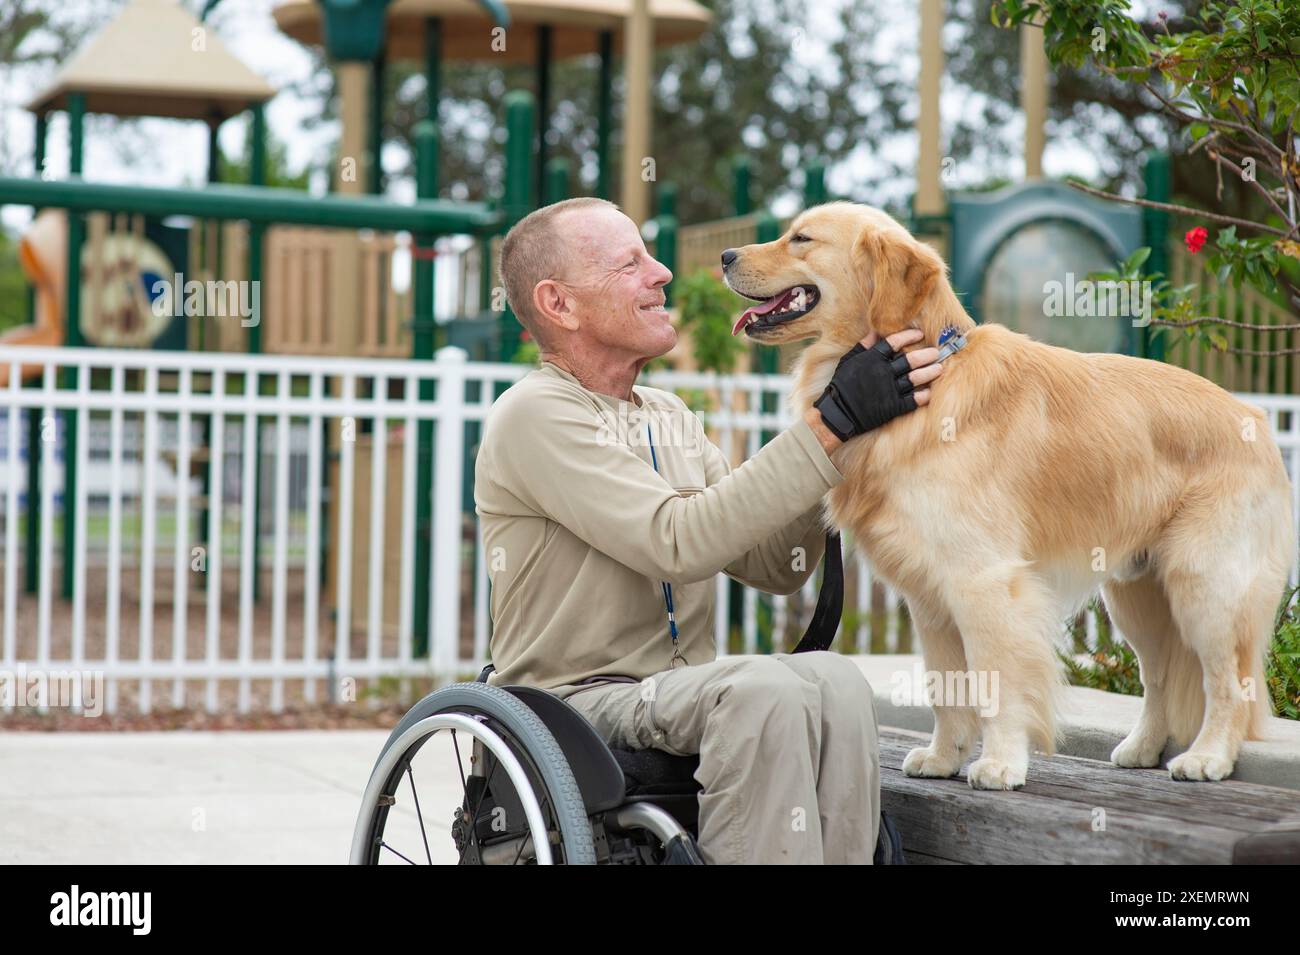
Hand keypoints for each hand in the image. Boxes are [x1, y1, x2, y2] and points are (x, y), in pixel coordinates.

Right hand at [813, 328, 942, 442]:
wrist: (838, 413)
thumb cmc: (841, 384)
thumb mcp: (848, 361)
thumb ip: (863, 346)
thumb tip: (876, 331)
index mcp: (872, 359)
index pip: (894, 343)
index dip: (908, 336)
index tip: (919, 334)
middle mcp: (883, 373)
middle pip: (909, 360)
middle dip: (926, 355)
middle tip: (936, 352)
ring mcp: (889, 390)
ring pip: (914, 379)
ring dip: (929, 373)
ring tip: (939, 369)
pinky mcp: (892, 407)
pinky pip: (912, 400)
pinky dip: (923, 396)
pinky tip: (930, 392)